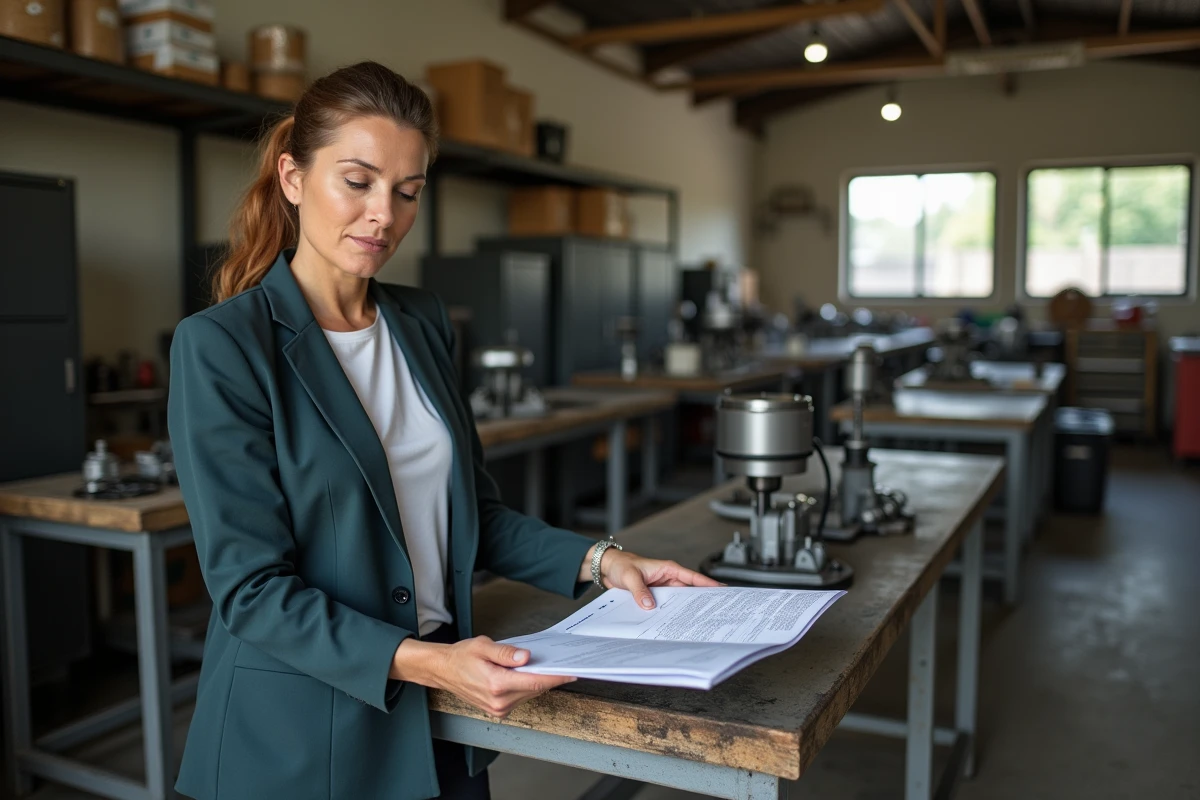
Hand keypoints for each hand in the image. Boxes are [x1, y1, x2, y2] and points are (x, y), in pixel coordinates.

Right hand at [426, 636, 574, 718]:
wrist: (443, 671)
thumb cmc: (461, 657)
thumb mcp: (482, 646)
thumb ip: (506, 652)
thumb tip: (526, 657)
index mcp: (496, 684)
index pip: (535, 681)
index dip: (556, 677)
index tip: (572, 671)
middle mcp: (499, 701)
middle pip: (535, 688)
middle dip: (549, 676)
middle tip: (561, 662)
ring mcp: (498, 708)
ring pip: (529, 694)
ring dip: (538, 681)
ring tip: (545, 665)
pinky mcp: (498, 710)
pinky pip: (521, 697)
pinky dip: (528, 686)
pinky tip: (528, 674)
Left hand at [586, 546, 720, 609]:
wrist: (608, 568)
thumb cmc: (621, 565)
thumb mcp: (630, 576)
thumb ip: (640, 591)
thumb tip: (650, 605)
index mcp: (668, 569)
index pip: (692, 577)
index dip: (707, 584)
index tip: (722, 590)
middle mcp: (668, 578)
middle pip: (689, 591)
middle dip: (700, 600)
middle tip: (712, 612)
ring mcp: (662, 588)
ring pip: (678, 600)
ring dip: (683, 609)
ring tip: (695, 622)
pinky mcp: (655, 595)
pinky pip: (666, 605)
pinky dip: (669, 612)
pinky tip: (672, 622)